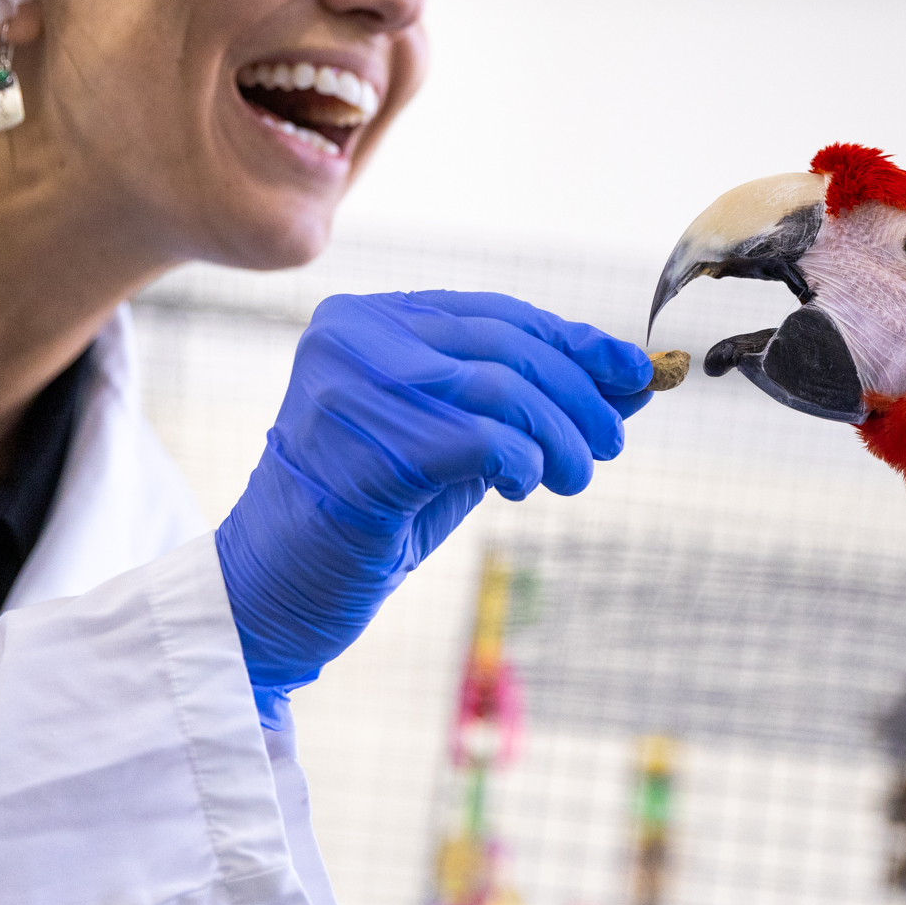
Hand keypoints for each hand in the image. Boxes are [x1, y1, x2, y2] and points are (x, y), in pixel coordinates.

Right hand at [214, 290, 652, 724]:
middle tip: (608, 443)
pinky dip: (522, 462)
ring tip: (574, 475)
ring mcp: (352, 388)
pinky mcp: (365, 448)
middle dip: (577, 394)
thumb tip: (631, 378)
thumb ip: (526, 402)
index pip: (495, 313)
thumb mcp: (458, 441)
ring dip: (560, 436)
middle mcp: (353, 337)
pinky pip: (481, 440)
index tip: (632, 373)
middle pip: (505, 345)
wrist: (273, 590)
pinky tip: (524, 487)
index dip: (573, 342)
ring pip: (502, 389)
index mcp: (368, 320)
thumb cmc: (369, 513)